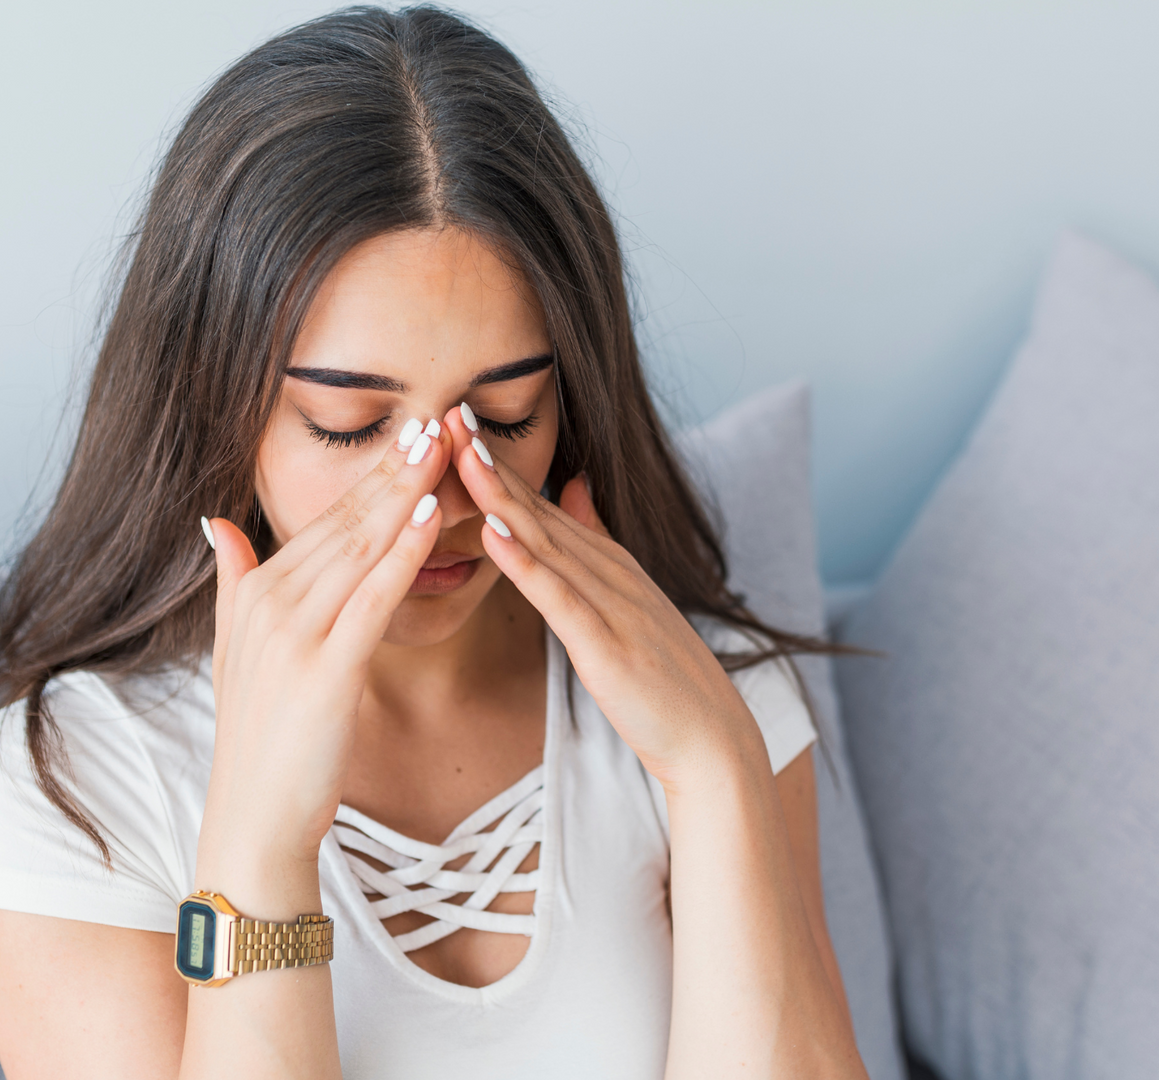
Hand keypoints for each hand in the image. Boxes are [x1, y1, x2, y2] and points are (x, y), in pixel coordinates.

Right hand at [200, 419, 452, 873]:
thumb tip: (217, 522)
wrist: (254, 818)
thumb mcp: (237, 651)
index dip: (371, 477)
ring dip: (404, 495)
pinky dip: (401, 554)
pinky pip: (371, 599)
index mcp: (257, 595)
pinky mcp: (325, 671)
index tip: (411, 433)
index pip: (325, 522)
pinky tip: (429, 517)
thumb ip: (233, 581)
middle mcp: (270, 605)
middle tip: (438, 419)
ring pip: (359, 549)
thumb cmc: (262, 741)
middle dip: (393, 470)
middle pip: (344, 523)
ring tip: (443, 449)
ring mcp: (295, 636)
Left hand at [444, 409, 764, 789]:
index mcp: (606, 562)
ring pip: (543, 542)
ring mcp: (610, 605)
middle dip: (489, 461)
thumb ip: (596, 541)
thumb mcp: (628, 597)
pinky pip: (558, 598)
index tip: (456, 419)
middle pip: (536, 509)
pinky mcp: (607, 646)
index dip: (496, 462)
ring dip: (499, 496)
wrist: (710, 736)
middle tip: (447, 411)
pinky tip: (492, 533)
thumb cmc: (662, 677)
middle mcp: (608, 571)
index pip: (539, 504)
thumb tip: (572, 485)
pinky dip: (525, 563)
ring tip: (459, 453)